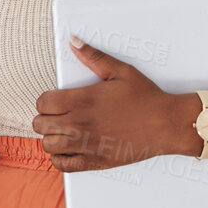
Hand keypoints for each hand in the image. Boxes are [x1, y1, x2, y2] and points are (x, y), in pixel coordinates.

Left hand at [32, 36, 201, 171]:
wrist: (167, 124)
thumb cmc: (145, 97)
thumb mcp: (120, 70)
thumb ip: (93, 56)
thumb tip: (74, 42)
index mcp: (82, 100)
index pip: (42, 103)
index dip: (45, 101)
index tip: (54, 102)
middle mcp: (79, 123)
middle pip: (40, 124)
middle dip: (46, 119)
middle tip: (57, 117)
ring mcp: (86, 144)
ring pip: (48, 145)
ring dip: (51, 138)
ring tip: (62, 133)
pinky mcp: (95, 161)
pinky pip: (62, 165)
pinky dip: (60, 158)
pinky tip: (68, 150)